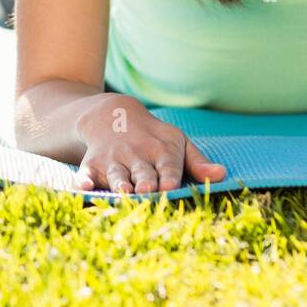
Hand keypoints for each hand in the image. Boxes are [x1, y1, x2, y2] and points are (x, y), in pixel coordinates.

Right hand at [74, 92, 226, 194]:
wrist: (113, 115)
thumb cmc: (153, 137)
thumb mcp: (177, 142)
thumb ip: (197, 162)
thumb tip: (222, 175)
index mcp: (162, 151)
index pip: (168, 166)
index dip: (169, 177)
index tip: (171, 187)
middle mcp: (137, 156)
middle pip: (143, 174)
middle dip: (146, 183)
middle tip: (149, 192)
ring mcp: (113, 160)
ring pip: (117, 175)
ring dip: (120, 184)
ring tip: (124, 192)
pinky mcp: (92, 165)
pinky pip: (87, 173)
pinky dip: (84, 180)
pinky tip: (83, 185)